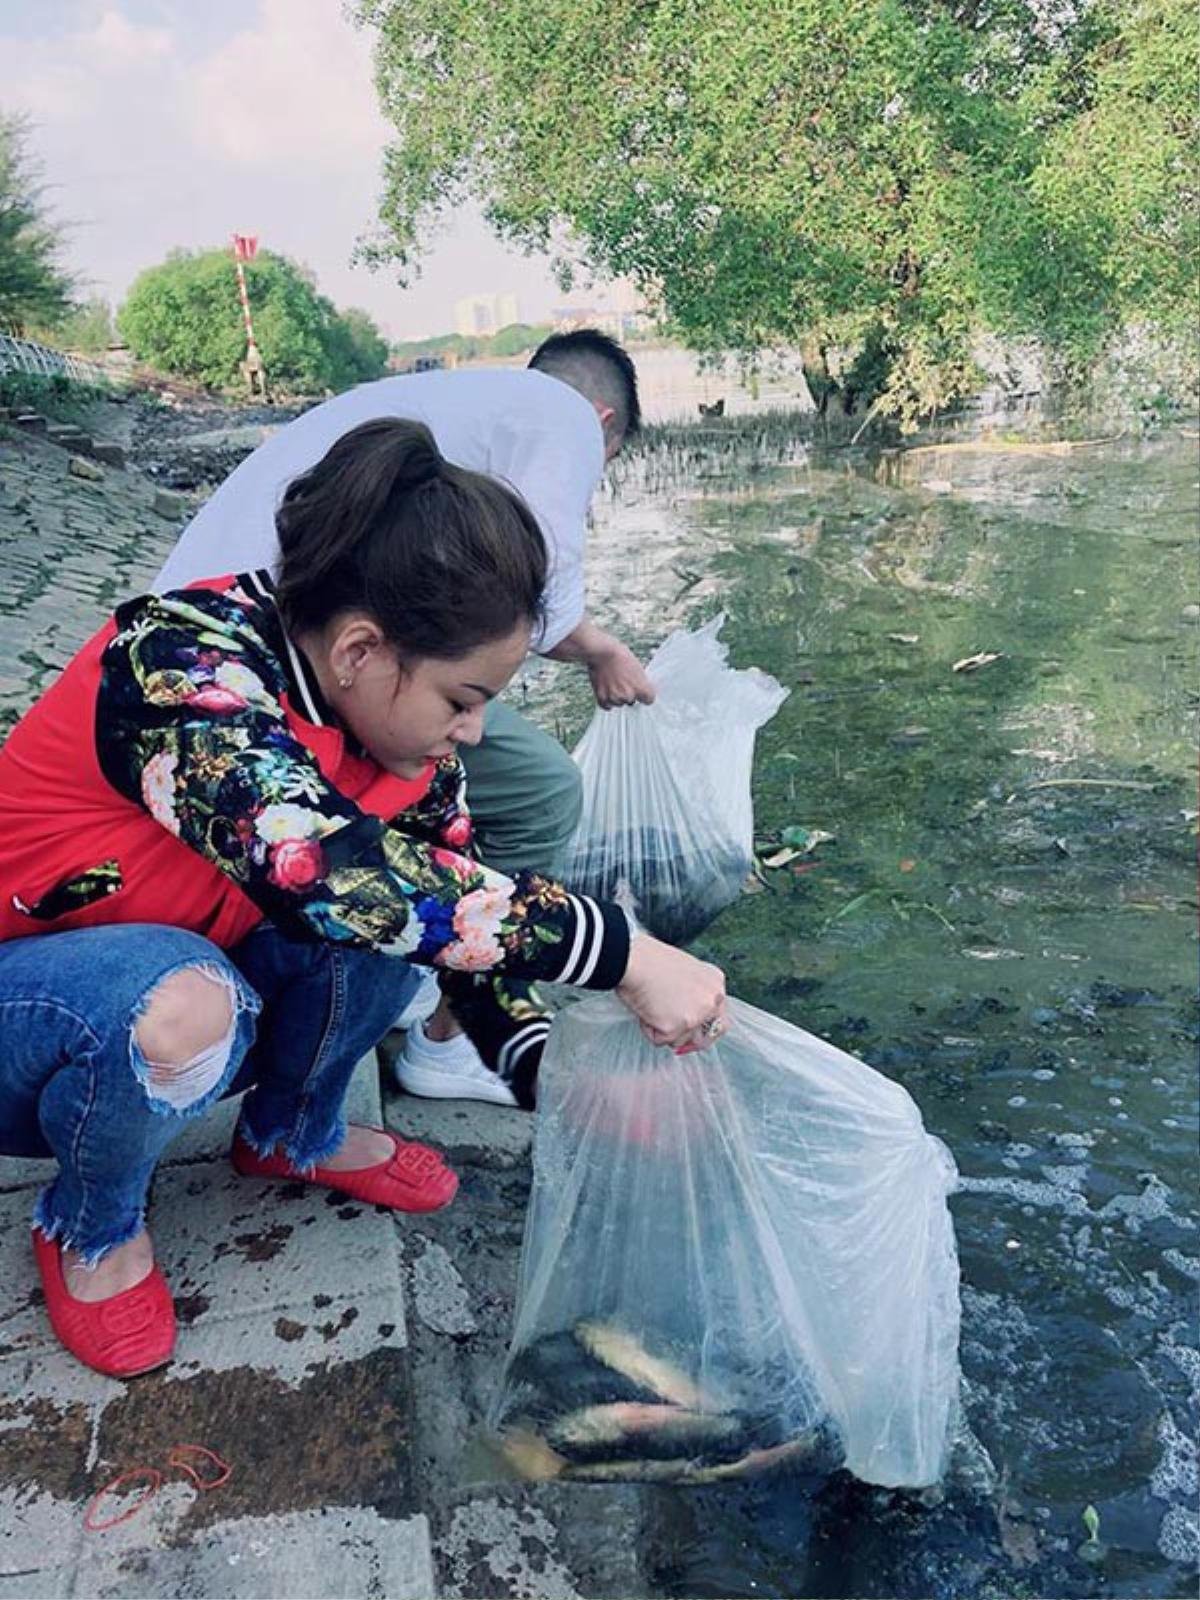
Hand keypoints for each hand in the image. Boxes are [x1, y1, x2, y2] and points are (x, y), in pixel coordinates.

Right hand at [587, 639, 656, 708]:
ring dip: (616, 696)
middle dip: (628, 694)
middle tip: (622, 681)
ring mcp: (615, 698)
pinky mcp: (602, 699)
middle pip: (632, 701)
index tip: (640, 690)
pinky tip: (606, 689)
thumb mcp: (637, 667)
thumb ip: (640, 682)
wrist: (602, 652)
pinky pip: (607, 706)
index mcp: (641, 688)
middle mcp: (629, 696)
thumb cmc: (620, 656)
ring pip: (619, 703)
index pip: (649, 700)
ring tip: (612, 682)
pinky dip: (606, 700)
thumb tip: (640, 689)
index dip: (644, 694)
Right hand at [614, 934, 728, 1051]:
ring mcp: (695, 1015)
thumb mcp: (683, 971)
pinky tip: (645, 1008)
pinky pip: (659, 1039)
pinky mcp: (675, 1027)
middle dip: (691, 1042)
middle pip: (707, 1036)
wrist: (634, 960)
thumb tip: (684, 1015)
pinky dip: (648, 1028)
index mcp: (715, 982)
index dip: (702, 1027)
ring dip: (664, 1030)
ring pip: (680, 1040)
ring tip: (652, 1005)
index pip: (719, 1016)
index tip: (692, 1033)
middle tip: (675, 1038)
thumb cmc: (650, 960)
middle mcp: (712, 1000)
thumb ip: (692, 993)